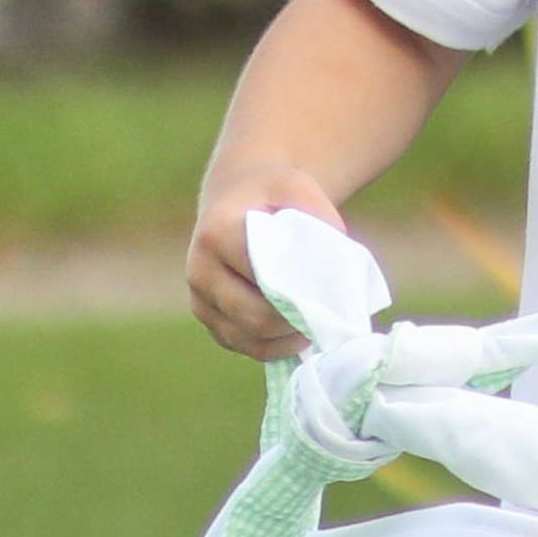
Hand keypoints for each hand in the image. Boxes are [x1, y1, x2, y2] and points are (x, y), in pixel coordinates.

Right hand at [189, 169, 344, 359]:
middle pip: (255, 318)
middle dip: (297, 324)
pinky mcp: (209, 318)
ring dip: (287, 340)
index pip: (263, 280)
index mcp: (218, 235)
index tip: (332, 296)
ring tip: (317, 326)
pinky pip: (243, 345)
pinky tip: (298, 334)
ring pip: (248, 339)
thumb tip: (338, 275)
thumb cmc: (274, 195)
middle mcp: (199, 271)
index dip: (301, 296)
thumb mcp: (300, 190)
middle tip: (330, 319)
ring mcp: (200, 299)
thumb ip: (321, 223)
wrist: (237, 197)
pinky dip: (274, 346)